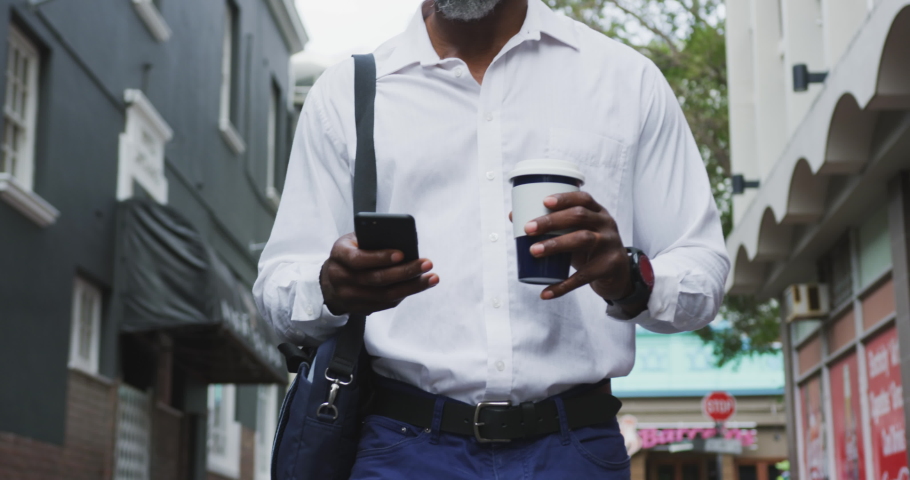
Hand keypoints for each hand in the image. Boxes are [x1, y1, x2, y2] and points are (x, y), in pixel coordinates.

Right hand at [320, 233, 438, 315]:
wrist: (329, 282)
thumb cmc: (349, 253)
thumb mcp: (353, 241)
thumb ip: (371, 239)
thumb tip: (402, 241)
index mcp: (339, 255)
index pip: (359, 259)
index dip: (380, 257)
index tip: (402, 253)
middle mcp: (341, 278)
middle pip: (376, 279)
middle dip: (405, 272)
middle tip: (427, 263)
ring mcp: (349, 297)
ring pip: (384, 295)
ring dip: (411, 287)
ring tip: (431, 278)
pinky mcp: (359, 309)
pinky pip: (385, 304)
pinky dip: (404, 294)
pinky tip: (420, 285)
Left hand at [520, 192, 636, 305]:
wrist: (618, 273)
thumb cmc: (590, 247)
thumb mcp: (577, 232)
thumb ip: (552, 226)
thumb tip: (513, 216)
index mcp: (598, 212)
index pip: (583, 199)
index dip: (564, 198)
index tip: (544, 201)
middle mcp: (606, 225)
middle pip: (580, 216)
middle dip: (552, 221)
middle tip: (528, 228)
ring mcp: (609, 245)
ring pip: (582, 240)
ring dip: (555, 244)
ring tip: (534, 251)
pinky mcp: (609, 267)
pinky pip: (583, 277)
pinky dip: (562, 286)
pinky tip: (546, 292)